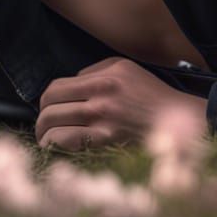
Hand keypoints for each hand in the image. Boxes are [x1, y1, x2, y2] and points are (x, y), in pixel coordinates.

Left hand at [36, 56, 207, 150]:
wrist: (175, 121)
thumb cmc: (150, 93)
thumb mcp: (125, 68)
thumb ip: (94, 71)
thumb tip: (71, 83)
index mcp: (103, 78)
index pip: (57, 87)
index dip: (46, 99)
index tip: (48, 107)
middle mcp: (100, 97)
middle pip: (50, 106)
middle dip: (41, 117)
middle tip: (43, 125)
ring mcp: (102, 120)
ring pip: (53, 125)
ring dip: (43, 133)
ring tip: (45, 138)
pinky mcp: (106, 141)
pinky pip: (66, 142)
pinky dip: (53, 145)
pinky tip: (54, 148)